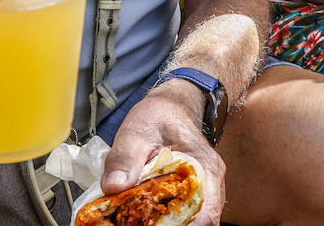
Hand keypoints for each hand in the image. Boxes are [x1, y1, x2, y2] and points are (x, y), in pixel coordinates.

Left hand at [101, 85, 225, 225]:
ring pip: (192, 219)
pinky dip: (166, 219)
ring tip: (140, 220)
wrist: (170, 108)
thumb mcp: (137, 131)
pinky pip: (184, 214)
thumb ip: (125, 157)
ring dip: (169, 224)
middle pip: (201, 221)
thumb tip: (113, 187)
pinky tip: (144, 216)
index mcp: (205, 168)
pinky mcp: (190, 194)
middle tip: (140, 223)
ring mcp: (203, 190)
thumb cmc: (158, 116)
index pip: (206, 212)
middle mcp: (210, 183)